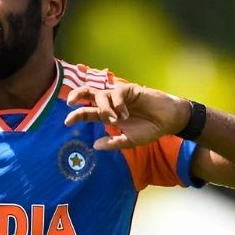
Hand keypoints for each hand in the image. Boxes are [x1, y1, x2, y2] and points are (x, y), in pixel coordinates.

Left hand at [64, 83, 190, 149]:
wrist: (168, 121)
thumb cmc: (149, 130)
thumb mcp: (129, 141)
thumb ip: (114, 142)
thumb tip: (95, 145)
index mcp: (107, 115)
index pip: (87, 112)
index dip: (76, 115)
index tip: (67, 121)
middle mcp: (110, 104)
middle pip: (88, 94)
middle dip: (77, 95)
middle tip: (69, 102)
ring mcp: (120, 96)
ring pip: (102, 94)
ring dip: (103, 107)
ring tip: (114, 119)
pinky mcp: (131, 89)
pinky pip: (117, 93)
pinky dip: (118, 103)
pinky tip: (125, 113)